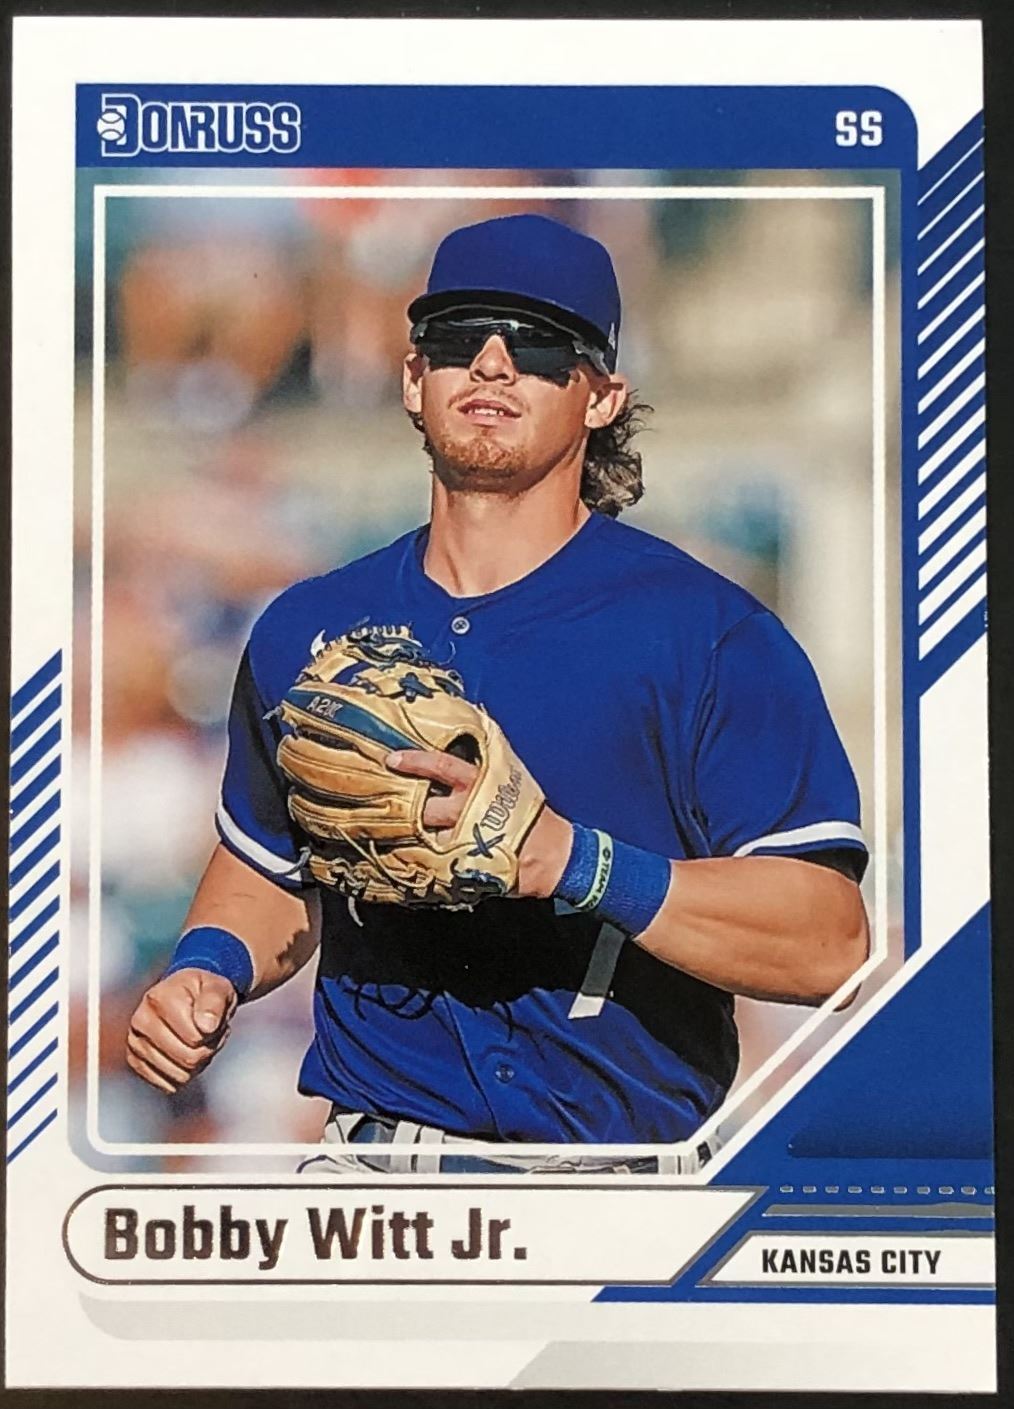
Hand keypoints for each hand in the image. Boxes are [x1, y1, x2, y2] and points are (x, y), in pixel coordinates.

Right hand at [125, 968, 236, 1094]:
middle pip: (187, 1058)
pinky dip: (185, 1074)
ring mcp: (135, 1043)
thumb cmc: (203, 992)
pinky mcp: (136, 1062)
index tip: (211, 1019)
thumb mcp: (217, 988)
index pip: (194, 1036)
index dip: (212, 1033)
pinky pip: (170, 1085)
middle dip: (207, 1049)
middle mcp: (141, 1020)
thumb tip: (206, 1026)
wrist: (188, 998)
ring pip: (180, 1074)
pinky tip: (185, 1052)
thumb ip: (214, 1003)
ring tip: (197, 1041)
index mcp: (158, 998)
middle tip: (208, 1032)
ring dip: (198, 1063)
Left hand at [387, 750, 571, 898]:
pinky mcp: (463, 863)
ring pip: (425, 834)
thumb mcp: (512, 771)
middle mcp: (468, 809)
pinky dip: (421, 857)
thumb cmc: (529, 807)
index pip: (441, 766)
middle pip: (426, 806)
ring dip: (410, 832)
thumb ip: (491, 746)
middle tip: (388, 800)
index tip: (391, 759)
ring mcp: (464, 838)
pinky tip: (409, 856)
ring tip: (392, 830)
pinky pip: (433, 858)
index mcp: (480, 783)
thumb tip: (477, 714)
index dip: (415, 761)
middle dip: (408, 805)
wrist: (550, 851)